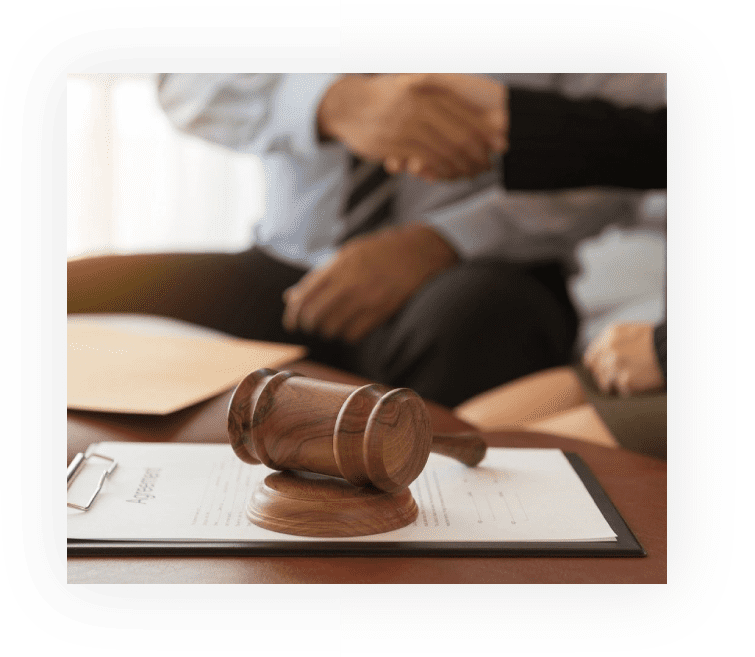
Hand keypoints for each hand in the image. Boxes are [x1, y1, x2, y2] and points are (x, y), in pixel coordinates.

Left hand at [282, 225, 458, 343]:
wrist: (416, 252)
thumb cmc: (378, 252)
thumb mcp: (345, 255)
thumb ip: (318, 276)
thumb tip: (290, 297)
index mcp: (338, 266)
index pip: (304, 297)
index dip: (293, 315)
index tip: (292, 323)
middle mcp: (349, 284)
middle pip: (314, 316)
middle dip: (309, 324)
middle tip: (313, 325)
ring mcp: (366, 299)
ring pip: (332, 329)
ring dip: (328, 330)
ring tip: (333, 324)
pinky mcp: (381, 312)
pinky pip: (353, 335)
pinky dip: (347, 335)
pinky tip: (350, 327)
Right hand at [317, 74, 506, 180]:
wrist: (349, 105)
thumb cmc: (388, 97)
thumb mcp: (415, 83)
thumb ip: (442, 91)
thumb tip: (478, 108)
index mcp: (429, 87)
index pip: (467, 113)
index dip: (488, 132)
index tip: (501, 145)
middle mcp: (420, 103)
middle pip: (461, 135)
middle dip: (478, 154)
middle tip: (488, 165)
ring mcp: (407, 124)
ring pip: (446, 151)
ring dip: (462, 166)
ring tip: (473, 173)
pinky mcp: (396, 143)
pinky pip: (427, 162)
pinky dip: (442, 171)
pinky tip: (450, 175)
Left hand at [583, 322, 665, 395]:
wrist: (674, 350)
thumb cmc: (656, 342)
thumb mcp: (630, 332)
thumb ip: (611, 342)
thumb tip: (595, 360)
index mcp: (610, 335)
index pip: (591, 358)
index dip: (598, 367)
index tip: (605, 372)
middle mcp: (609, 349)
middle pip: (597, 372)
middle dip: (606, 376)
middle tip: (620, 378)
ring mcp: (616, 366)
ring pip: (605, 383)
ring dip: (616, 385)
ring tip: (631, 380)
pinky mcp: (626, 381)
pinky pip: (620, 391)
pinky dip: (629, 390)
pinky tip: (640, 382)